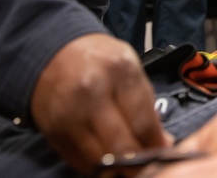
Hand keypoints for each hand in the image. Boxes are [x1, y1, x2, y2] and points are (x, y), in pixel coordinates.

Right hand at [30, 33, 170, 174]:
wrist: (54, 51)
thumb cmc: (97, 59)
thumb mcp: (129, 67)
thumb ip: (145, 104)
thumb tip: (162, 141)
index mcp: (118, 71)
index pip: (143, 122)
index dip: (156, 144)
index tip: (163, 152)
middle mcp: (92, 92)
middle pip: (121, 146)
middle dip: (138, 162)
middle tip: (146, 165)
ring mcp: (69, 113)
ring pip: (100, 159)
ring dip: (117, 167)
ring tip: (127, 163)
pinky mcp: (53, 130)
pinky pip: (79, 161)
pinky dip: (96, 165)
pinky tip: (105, 157)